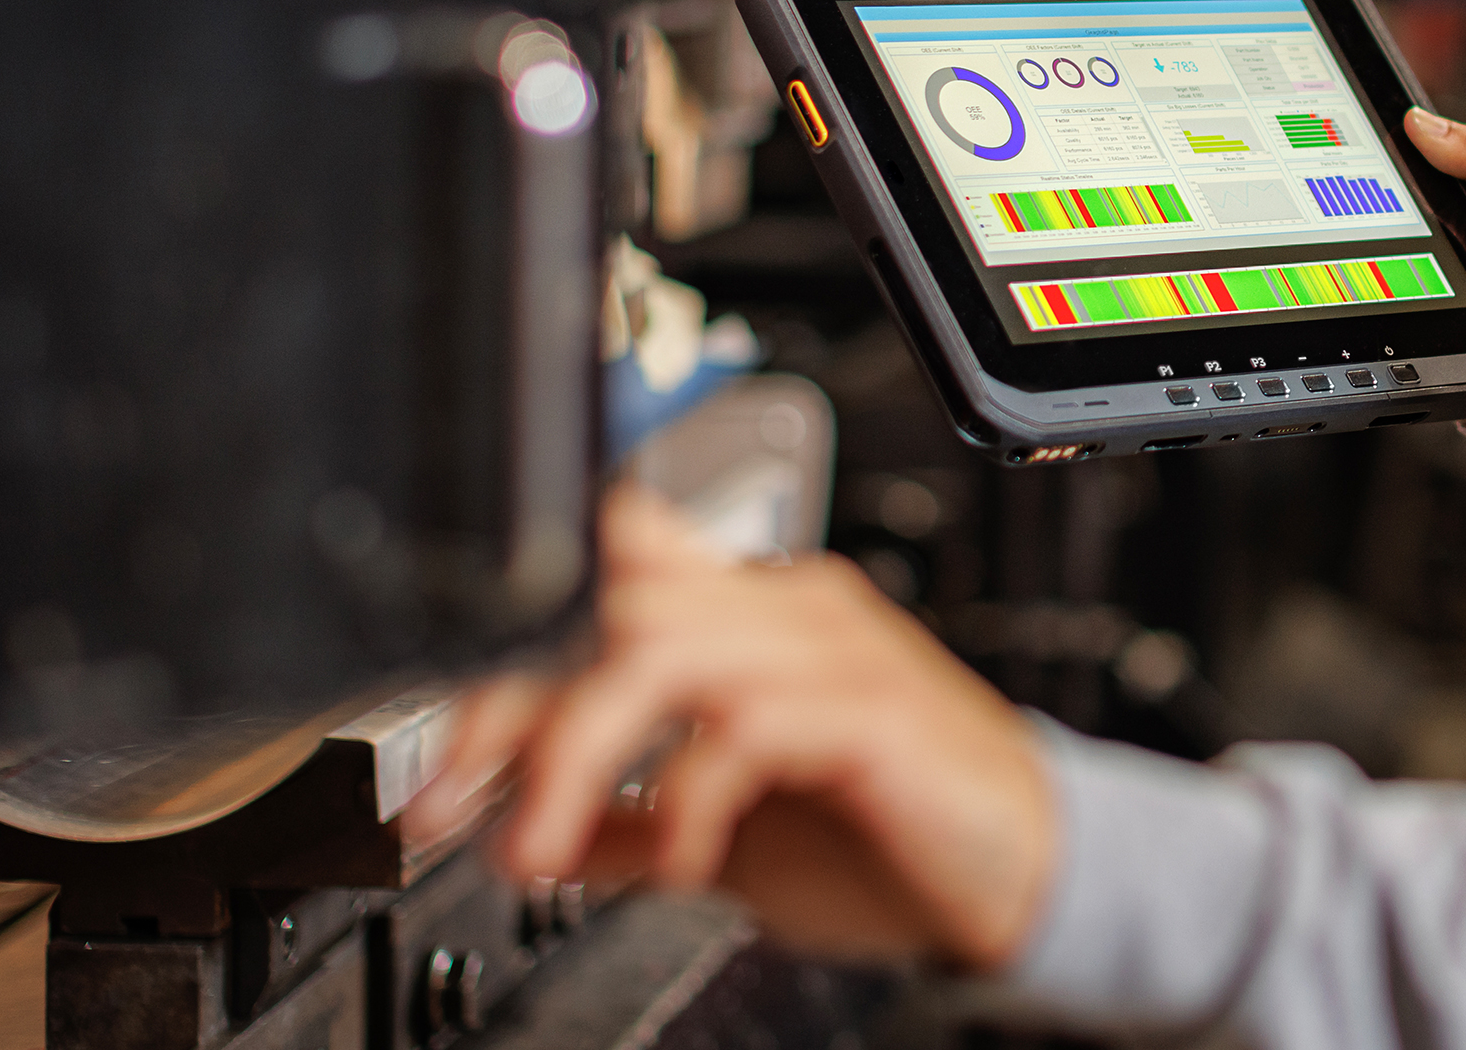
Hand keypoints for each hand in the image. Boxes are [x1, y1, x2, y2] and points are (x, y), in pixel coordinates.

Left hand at [405, 488, 1056, 971]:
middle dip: (511, 712)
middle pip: (611, 601)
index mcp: (753, 618)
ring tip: (537, 850)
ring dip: (573, 753)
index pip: (601, 587)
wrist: (1031, 878)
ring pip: (660, 646)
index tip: (434, 770)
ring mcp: (834, 654)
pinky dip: (684, 797)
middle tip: (457, 816)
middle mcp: (790, 612)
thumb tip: (520, 827)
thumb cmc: (896, 840)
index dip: (503, 659)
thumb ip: (629, 817)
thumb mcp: (729, 835)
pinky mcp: (874, 715)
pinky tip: (676, 862)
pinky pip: (747, 724)